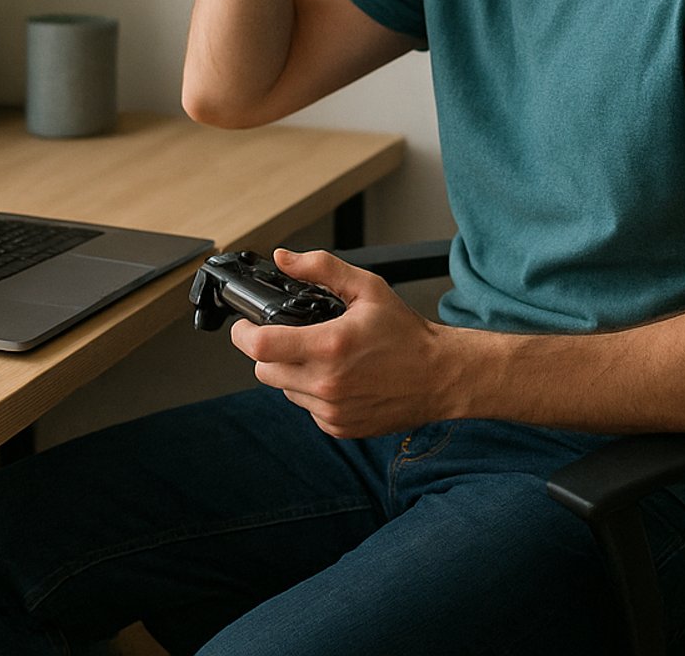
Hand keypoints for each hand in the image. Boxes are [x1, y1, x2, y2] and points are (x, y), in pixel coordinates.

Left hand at [229, 247, 453, 437]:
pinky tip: (335, 378)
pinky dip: (311, 393)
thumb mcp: (367, 288)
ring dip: (290, 373)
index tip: (245, 325)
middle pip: (263, 370)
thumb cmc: (406, 334)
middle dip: (267, 351)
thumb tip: (284, 258)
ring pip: (284, 390)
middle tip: (287, 337)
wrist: (441, 377)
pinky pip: (306, 408)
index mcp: (329, 346)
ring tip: (320, 357)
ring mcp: (332, 410)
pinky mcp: (339, 427)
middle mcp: (327, 383)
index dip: (242, 333)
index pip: (259, 346)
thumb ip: (321, 268)